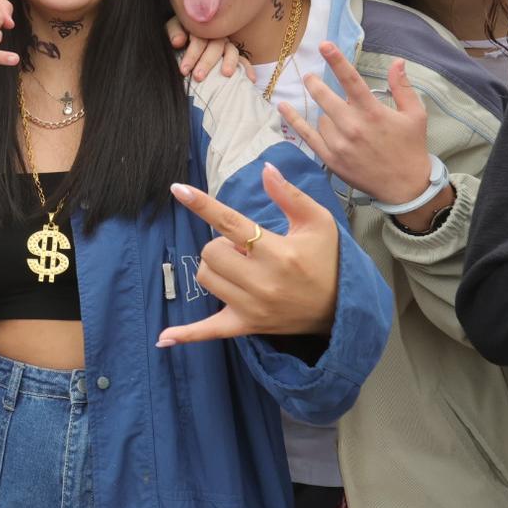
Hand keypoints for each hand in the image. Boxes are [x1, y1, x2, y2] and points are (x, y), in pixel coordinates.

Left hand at [158, 163, 339, 344]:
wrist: (342, 308)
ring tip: (242, 269)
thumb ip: (290, 195)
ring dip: (216, 268)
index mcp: (278, 252)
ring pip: (205, 277)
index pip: (230, 223)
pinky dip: (187, 334)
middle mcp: (262, 281)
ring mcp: (252, 307)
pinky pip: (209, 331)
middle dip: (222, 244)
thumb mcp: (318, 222)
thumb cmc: (326, 260)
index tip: (178, 189)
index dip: (202, 204)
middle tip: (247, 249)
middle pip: (211, 252)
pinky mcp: (246, 325)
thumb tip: (265, 169)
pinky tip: (164, 337)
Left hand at [165, 17, 248, 82]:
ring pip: (231, 50)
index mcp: (201, 27)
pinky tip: (251, 79)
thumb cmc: (179, 34)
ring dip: (229, 62)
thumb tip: (178, 41)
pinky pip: (243, 60)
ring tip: (226, 74)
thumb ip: (175, 33)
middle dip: (207, 62)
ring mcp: (226, 44)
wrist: (185, 34)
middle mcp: (216, 34)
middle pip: (215, 46)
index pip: (199, 39)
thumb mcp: (174, 29)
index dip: (192, 54)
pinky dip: (248, 68)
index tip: (184, 70)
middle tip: (198, 77)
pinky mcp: (233, 55)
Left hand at [278, 44, 429, 205]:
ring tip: (343, 122)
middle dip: (315, 84)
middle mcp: (353, 127)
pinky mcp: (331, 159)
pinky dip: (295, 121)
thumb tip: (397, 62)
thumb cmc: (411, 148)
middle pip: (326, 97)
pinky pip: (308, 136)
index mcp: (373, 113)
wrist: (406, 187)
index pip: (351, 81)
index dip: (337, 61)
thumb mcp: (415, 115)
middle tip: (310, 77)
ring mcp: (340, 144)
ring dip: (327, 114)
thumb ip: (402, 87)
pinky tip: (283, 107)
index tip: (324, 45)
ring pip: (321, 118)